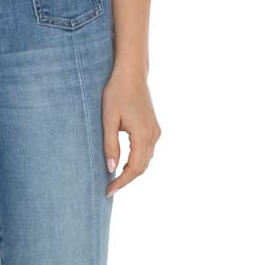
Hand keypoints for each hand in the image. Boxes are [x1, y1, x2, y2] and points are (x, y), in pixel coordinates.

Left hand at [102, 69, 160, 196]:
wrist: (131, 73)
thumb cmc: (117, 93)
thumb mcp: (108, 120)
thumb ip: (110, 145)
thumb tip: (111, 168)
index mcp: (143, 135)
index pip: (134, 168)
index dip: (122, 182)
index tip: (108, 191)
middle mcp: (153, 135)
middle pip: (142, 168)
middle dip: (126, 180)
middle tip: (109, 189)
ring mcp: (155, 131)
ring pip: (145, 161)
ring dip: (131, 172)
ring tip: (114, 180)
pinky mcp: (153, 128)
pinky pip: (146, 152)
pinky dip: (136, 162)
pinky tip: (123, 165)